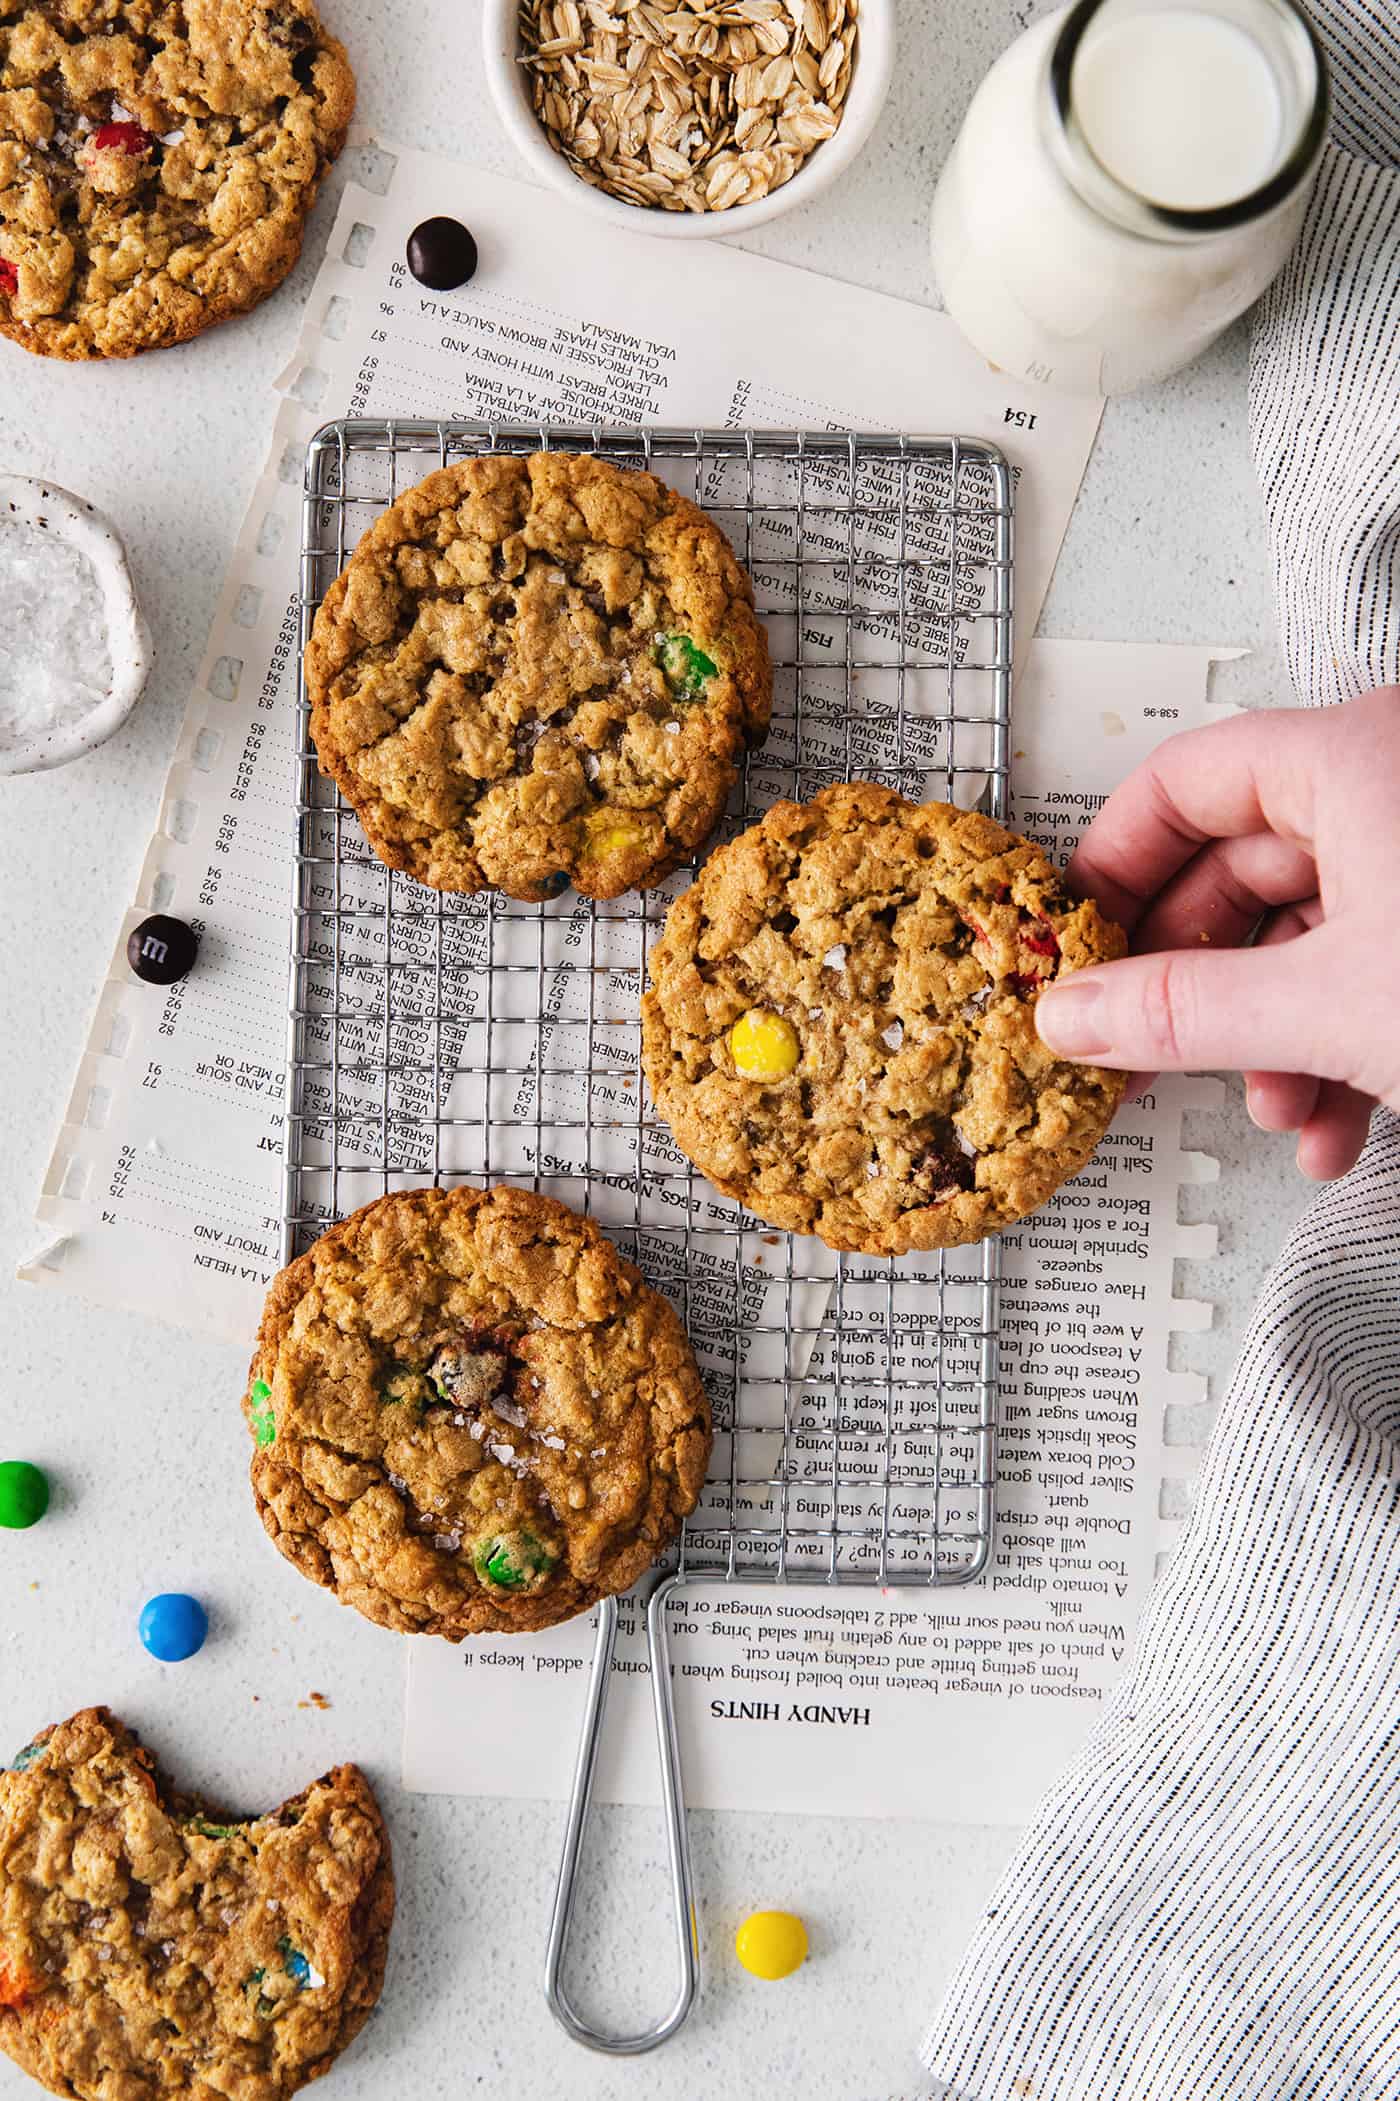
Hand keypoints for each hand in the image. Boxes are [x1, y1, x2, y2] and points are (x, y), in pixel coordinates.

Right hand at [1034, 688, 1399, 1179]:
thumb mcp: (1330, 1008)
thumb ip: (1184, 1010)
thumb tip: (1075, 1014)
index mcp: (1357, 755)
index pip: (1186, 780)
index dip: (1114, 865)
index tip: (1076, 942)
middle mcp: (1394, 784)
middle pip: (1243, 868)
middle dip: (1202, 986)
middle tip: (1145, 1049)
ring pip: (1313, 935)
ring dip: (1276, 1039)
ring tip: (1276, 1107)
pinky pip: (1375, 967)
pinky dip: (1346, 1048)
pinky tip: (1338, 1124)